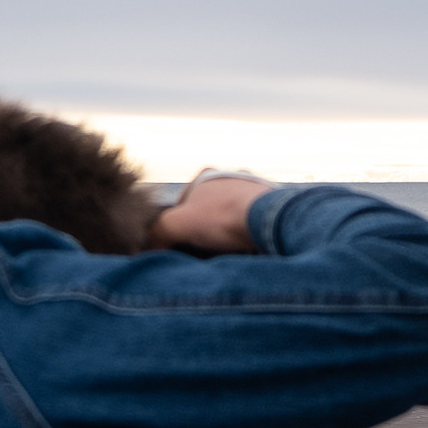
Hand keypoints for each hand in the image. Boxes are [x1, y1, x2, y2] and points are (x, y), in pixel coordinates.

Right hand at [148, 170, 272, 253]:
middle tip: (206, 249)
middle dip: (207, 228)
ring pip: (235, 215)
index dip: (179, 225)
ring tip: (229, 251)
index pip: (183, 202)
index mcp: (207, 176)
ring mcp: (256, 189)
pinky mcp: (276, 205)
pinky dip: (251, 234)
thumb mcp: (176, 224)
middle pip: (211, 209)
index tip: (183, 243)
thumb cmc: (222, 217)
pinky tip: (249, 248)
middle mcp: (233, 177)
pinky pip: (257, 222)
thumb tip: (150, 246)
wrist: (271, 220)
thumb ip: (158, 232)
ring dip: (230, 232)